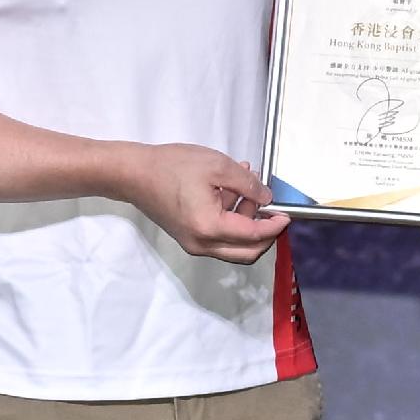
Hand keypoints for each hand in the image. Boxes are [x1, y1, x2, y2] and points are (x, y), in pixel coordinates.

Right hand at [125, 142, 283, 262]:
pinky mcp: (188, 238)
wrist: (133, 174)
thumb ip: (247, 184)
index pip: (254, 236)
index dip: (274, 226)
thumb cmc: (171, 167)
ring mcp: (193, 244)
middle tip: (273, 210)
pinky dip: (231, 219)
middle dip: (265, 233)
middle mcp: (202, 244)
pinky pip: (218, 237)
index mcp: (210, 228)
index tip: (286, 215)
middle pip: (246, 252)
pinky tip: (232, 190)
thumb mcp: (218, 166)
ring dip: (246, 220)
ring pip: (233, 245)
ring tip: (249, 184)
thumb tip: (266, 198)